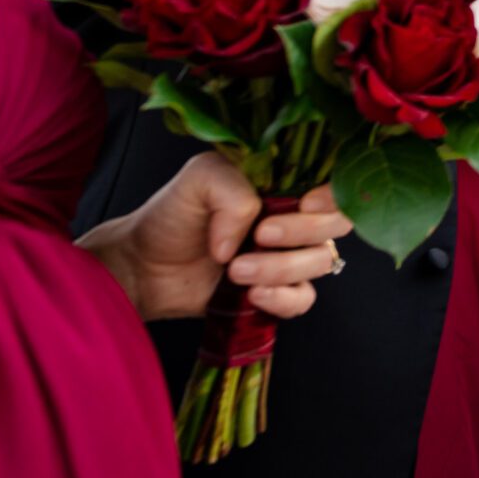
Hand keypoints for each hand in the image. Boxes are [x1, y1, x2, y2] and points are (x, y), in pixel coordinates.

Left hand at [81, 157, 353, 322]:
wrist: (143, 268)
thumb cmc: (171, 216)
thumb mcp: (199, 178)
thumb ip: (233, 191)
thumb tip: (251, 236)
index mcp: (284, 183)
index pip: (334, 183)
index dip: (333, 194)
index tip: (308, 203)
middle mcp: (294, 218)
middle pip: (335, 224)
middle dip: (301, 231)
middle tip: (259, 235)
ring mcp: (288, 257)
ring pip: (319, 262)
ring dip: (281, 267)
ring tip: (235, 269)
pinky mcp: (277, 294)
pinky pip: (305, 299)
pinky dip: (284, 298)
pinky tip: (255, 295)